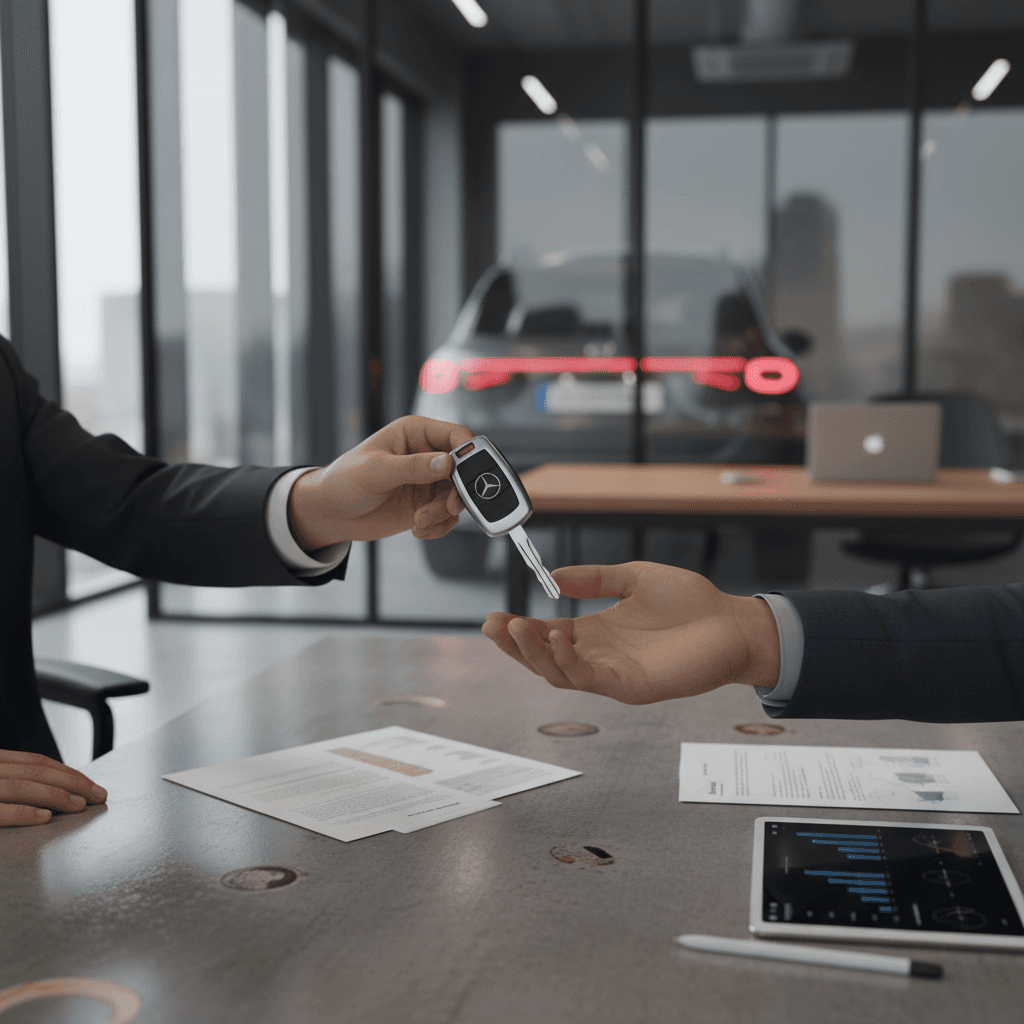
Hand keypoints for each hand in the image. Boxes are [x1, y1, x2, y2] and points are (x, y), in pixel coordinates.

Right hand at [0, 750, 107, 825]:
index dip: (67, 772)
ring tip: (80, 805)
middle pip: (36, 771)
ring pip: (21, 786)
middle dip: (72, 782)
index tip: (89, 784)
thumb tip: (52, 788)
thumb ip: (13, 778)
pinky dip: (24, 813)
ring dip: (56, 795)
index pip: (35, 762)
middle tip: (97, 795)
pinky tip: (46, 817)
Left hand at [287, 416, 473, 548]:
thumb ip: (412, 466)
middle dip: (459, 491)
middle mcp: (426, 455)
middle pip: (465, 469)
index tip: (465, 476)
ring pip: (458, 496)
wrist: (330, 513)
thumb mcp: (376, 470)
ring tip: (421, 520)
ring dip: (444, 512)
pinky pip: (448, 516)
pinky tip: (418, 528)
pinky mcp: (426, 504)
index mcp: (416, 434)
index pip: (456, 436)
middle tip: (449, 506)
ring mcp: (428, 481)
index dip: (469, 454)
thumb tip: (447, 463)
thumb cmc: (344, 480)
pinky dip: (439, 526)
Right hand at [482, 562, 779, 703]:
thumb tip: (554, 577)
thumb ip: (595, 578)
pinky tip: (557, 636)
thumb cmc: (691, 602)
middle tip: (492, 626)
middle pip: (543, 658)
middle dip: (514, 646)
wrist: (733, 623)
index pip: (546, 634)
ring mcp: (613, 673)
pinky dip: (568, 661)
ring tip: (516, 629)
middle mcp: (599, 655)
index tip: (494, 617)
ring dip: (533, 653)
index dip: (519, 628)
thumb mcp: (633, 577)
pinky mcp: (631, 686)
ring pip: (559, 673)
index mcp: (596, 632)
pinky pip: (590, 678)